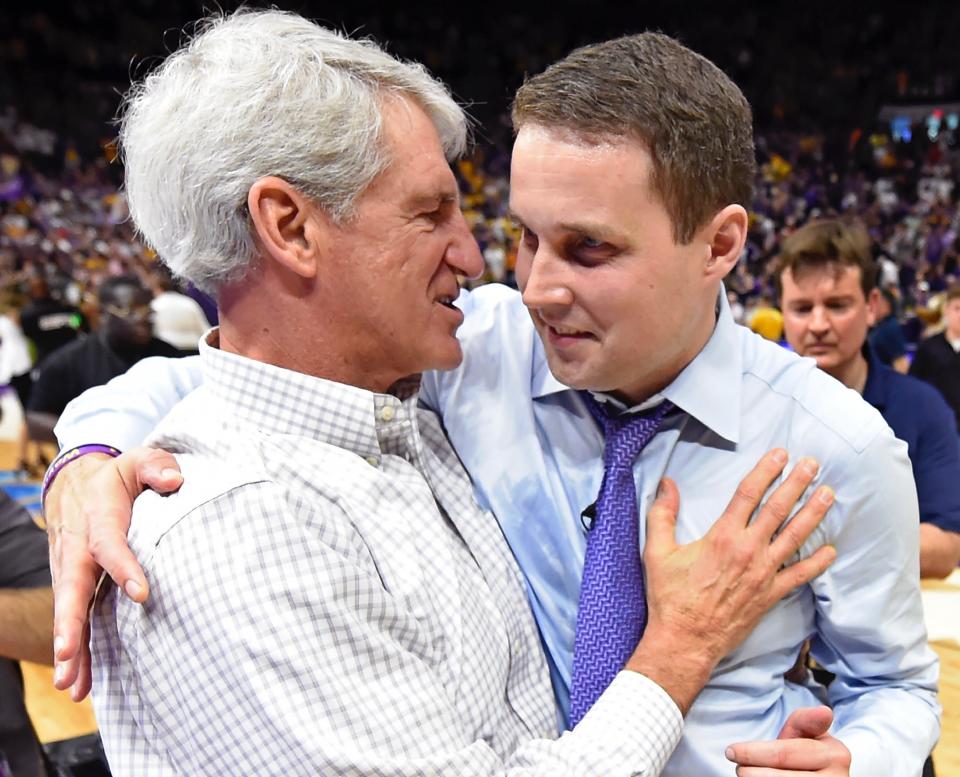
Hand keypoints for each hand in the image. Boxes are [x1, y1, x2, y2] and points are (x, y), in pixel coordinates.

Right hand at [47, 447, 181, 699]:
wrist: (75, 482)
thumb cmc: (117, 476)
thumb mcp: (136, 460)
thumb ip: (156, 466)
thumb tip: (175, 479)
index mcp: (98, 516)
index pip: (109, 543)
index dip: (124, 566)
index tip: (142, 594)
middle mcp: (78, 548)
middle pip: (71, 587)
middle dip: (70, 621)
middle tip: (68, 651)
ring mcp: (71, 570)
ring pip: (68, 611)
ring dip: (70, 648)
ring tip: (72, 684)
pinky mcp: (74, 585)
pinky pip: (73, 619)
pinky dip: (74, 652)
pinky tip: (79, 684)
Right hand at [626, 449, 835, 712]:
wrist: (685, 640)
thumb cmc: (670, 597)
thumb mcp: (657, 552)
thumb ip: (662, 515)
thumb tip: (666, 484)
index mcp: (722, 536)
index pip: (748, 494)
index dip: (766, 471)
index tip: (780, 454)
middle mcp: (748, 550)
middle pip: (778, 509)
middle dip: (797, 484)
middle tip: (813, 464)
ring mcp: (763, 573)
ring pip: (795, 537)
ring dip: (813, 513)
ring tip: (829, 494)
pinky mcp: (770, 595)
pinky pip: (800, 576)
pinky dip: (818, 563)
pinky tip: (831, 550)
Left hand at [726, 705, 850, 774]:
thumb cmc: (806, 753)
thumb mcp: (805, 734)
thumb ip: (805, 721)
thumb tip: (825, 712)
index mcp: (836, 755)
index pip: (783, 754)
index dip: (752, 753)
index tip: (730, 751)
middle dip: (749, 770)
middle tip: (736, 763)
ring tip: (745, 772)